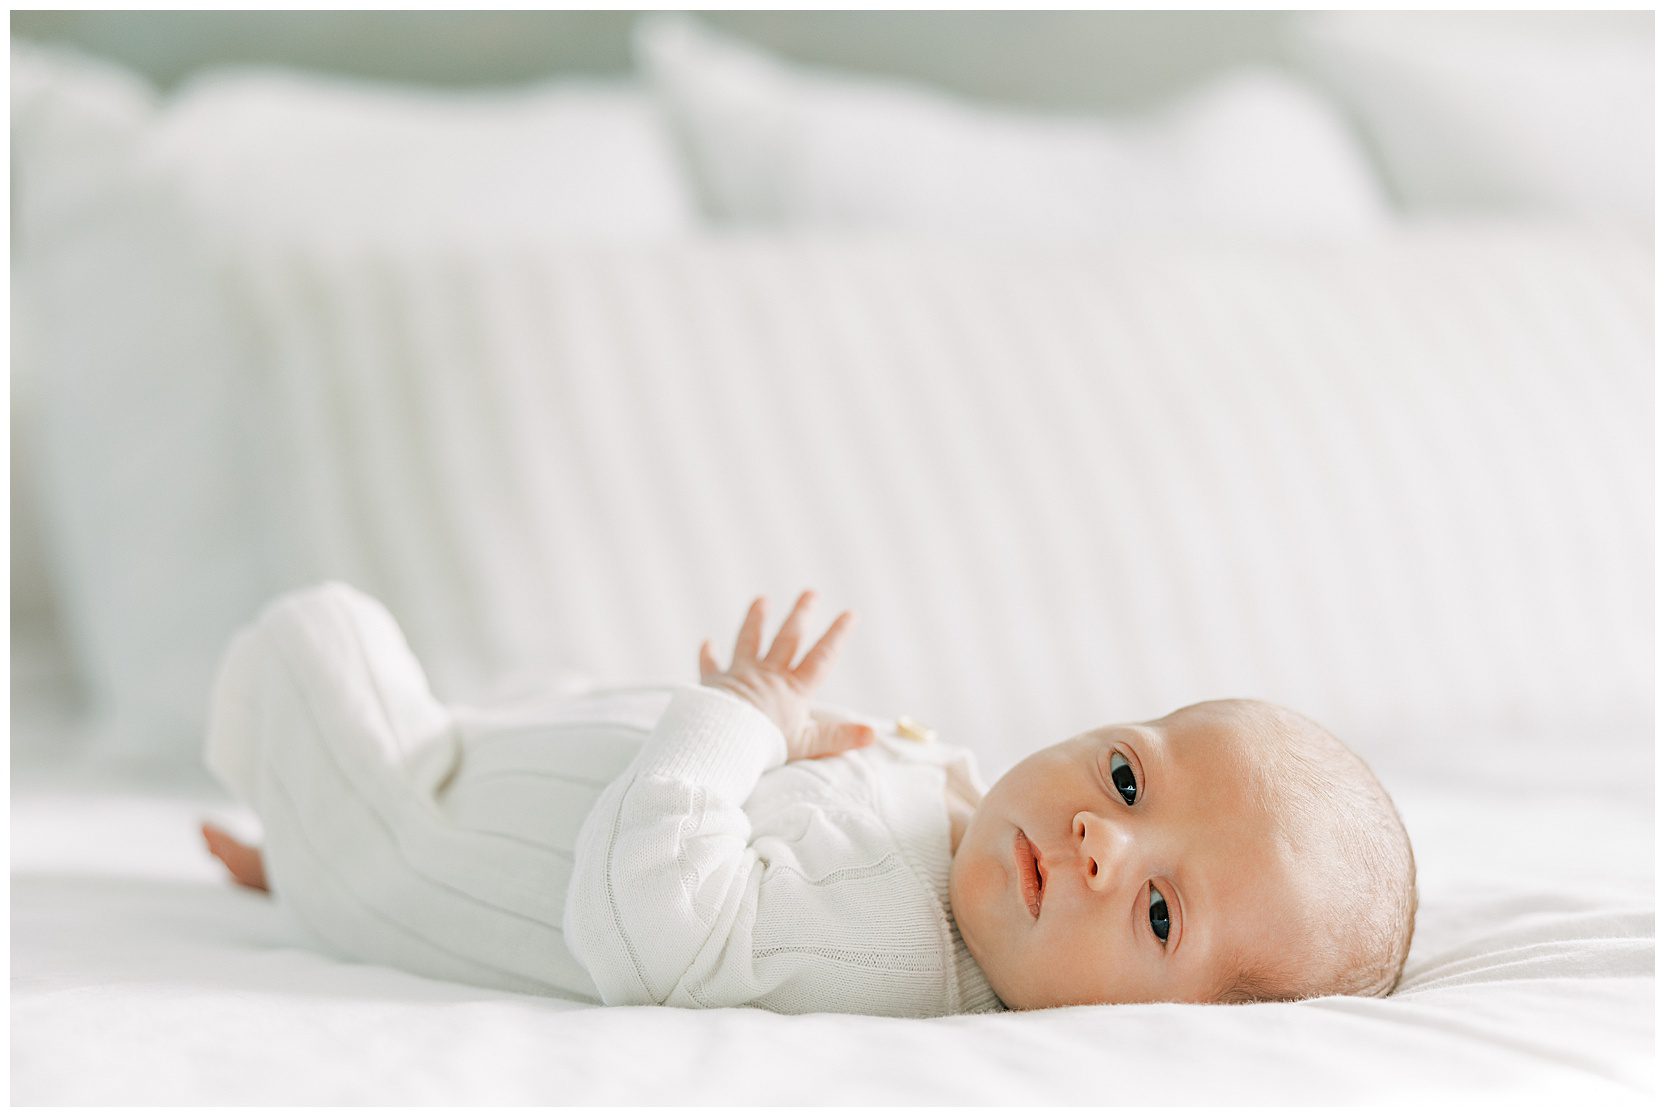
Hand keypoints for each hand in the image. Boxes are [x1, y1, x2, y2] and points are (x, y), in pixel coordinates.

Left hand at [699, 590, 875, 762]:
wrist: (722, 741)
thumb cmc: (764, 745)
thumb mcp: (808, 744)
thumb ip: (839, 737)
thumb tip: (872, 734)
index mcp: (793, 689)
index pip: (821, 656)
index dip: (837, 635)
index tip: (849, 613)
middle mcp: (768, 675)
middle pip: (788, 639)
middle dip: (801, 614)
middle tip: (810, 593)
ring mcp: (741, 675)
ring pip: (750, 641)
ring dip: (756, 619)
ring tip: (761, 600)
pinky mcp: (716, 684)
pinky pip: (711, 666)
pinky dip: (708, 655)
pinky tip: (706, 642)